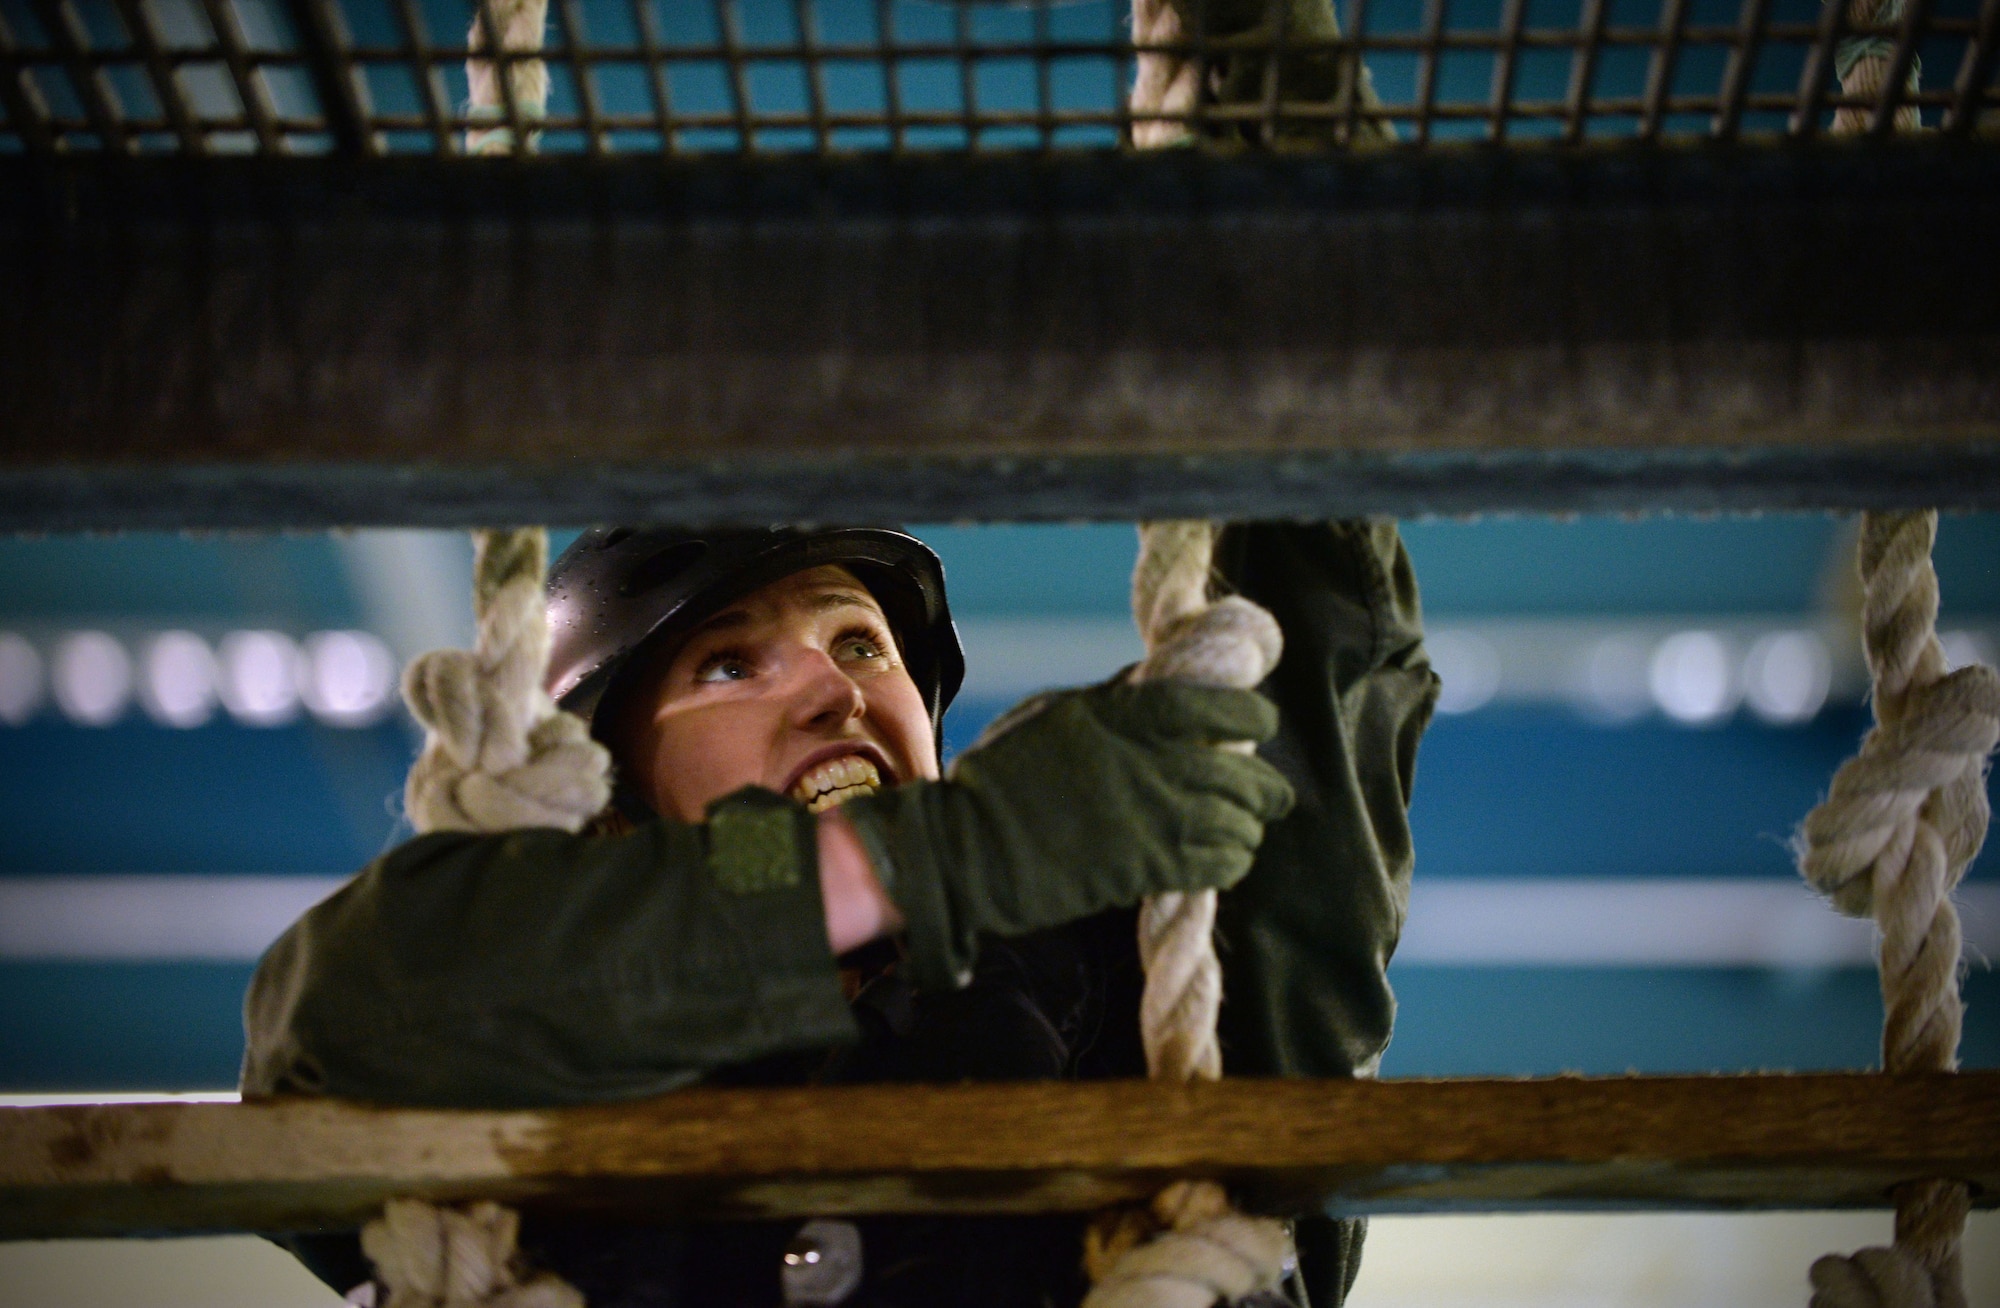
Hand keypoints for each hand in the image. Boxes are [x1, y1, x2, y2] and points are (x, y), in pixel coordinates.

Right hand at [841, 681, 1293, 987]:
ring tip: (1246, 829)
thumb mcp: (1053, 713)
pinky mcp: (1150, 869)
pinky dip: (1232, 861)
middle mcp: (1156, 764)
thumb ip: (1111, 699)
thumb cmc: (1001, 776)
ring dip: (1248, 826)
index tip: (1262, 720)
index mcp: (1131, 716)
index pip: (1221, 706)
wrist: (970, 848)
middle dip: (1267, 787)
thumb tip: (1154, 684)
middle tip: (1273, 794)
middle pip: (1243, 773)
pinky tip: (1227, 858)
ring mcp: (1157, 819)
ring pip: (1238, 822)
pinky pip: (1219, 865)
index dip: (1254, 713)